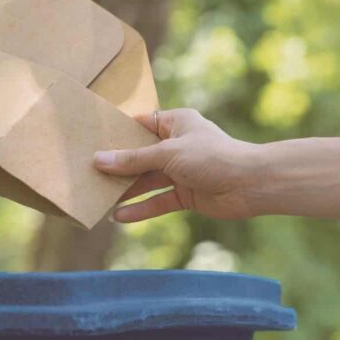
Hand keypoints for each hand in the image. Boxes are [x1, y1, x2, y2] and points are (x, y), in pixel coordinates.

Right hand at [94, 108, 260, 222]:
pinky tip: (120, 216)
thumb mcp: (167, 154)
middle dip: (118, 166)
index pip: (141, 124)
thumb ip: (133, 160)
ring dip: (127, 190)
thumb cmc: (213, 157)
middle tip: (89, 173)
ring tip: (99, 198)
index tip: (93, 140)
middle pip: (141, 155)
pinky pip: (159, 201)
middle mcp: (177, 145)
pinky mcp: (186, 195)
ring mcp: (181, 171)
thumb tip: (98, 160)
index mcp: (176, 123)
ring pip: (148, 180)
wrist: (250, 184)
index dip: (119, 133)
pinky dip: (142, 209)